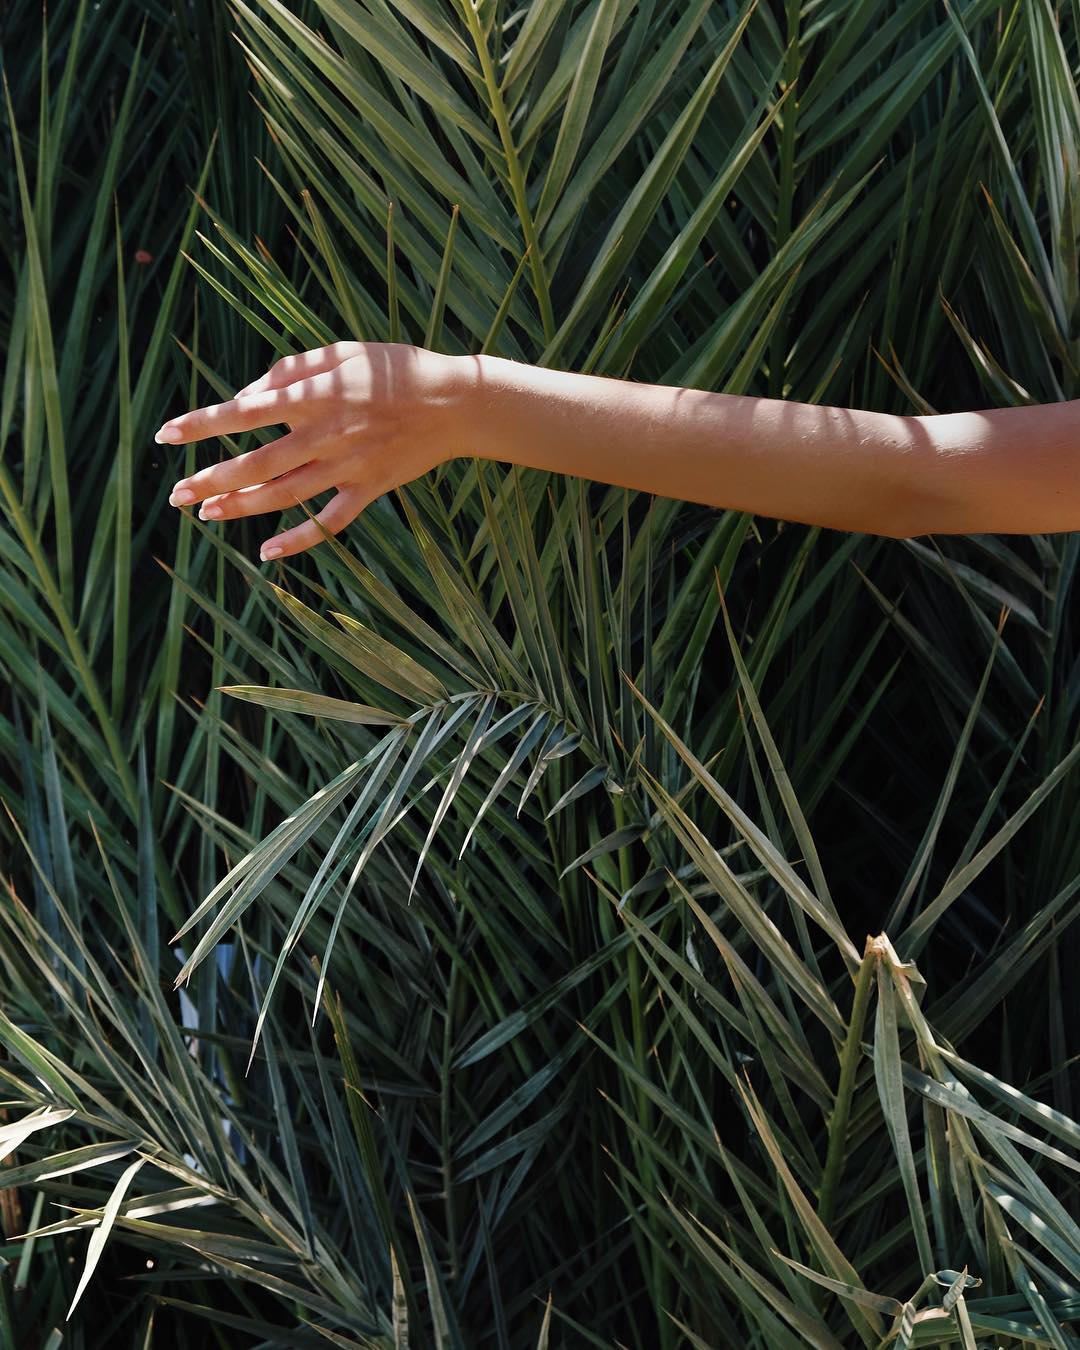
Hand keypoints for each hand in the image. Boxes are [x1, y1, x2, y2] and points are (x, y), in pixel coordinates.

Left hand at [158, 342, 469, 559]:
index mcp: (314, 396)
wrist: (455, 402)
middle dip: (211, 479)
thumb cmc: (393, 369)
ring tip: (206, 514)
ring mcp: (348, 467)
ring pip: (284, 495)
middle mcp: (325, 435)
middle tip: (176, 494)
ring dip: (241, 507)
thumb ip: (289, 370)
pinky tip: (268, 552)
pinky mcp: (369, 489)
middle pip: (256, 463)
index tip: (167, 435)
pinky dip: (299, 539)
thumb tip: (246, 397)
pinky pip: (329, 520)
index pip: (243, 413)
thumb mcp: (340, 352)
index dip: (201, 424)